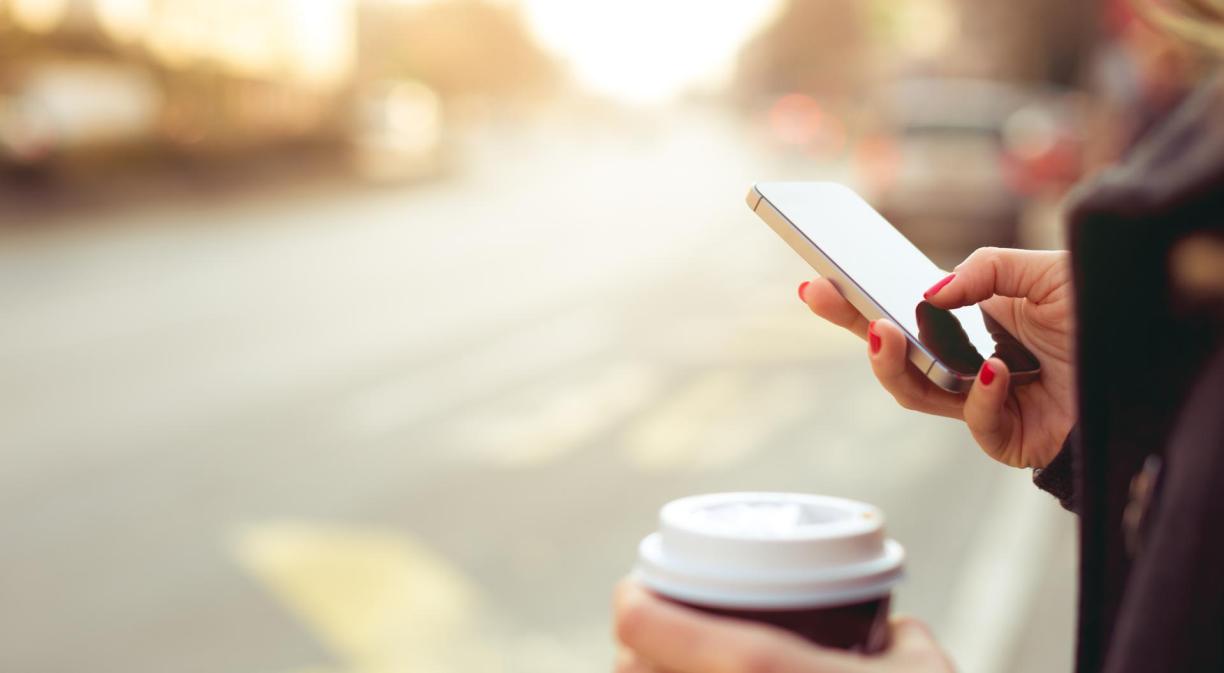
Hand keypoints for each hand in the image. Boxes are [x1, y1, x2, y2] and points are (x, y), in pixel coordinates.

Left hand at [613, 580, 953, 672]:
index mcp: (755, 668)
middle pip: (629, 672)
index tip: (640, 589)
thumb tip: (895, 632)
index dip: (632, 600)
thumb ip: (901, 641)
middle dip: (635, 650)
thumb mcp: (924, 672)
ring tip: (669, 670)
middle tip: (656, 633)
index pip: (641, 626)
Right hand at [799, 247, 1074, 468]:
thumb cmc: (1098, 319)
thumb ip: (987, 268)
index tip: (815, 280)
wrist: (1150, 369)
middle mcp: (963, 361)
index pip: (898, 312)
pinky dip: (983, 395)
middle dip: (851, 326)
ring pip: (914, 393)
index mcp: (967, 321)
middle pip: (892, 353)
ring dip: (894, 364)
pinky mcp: (1003, 435)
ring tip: (887, 332)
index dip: (854, 301)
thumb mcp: (1045, 270)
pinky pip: (977, 420)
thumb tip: (931, 292)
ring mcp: (978, 401)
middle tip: (823, 297)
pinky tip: (998, 372)